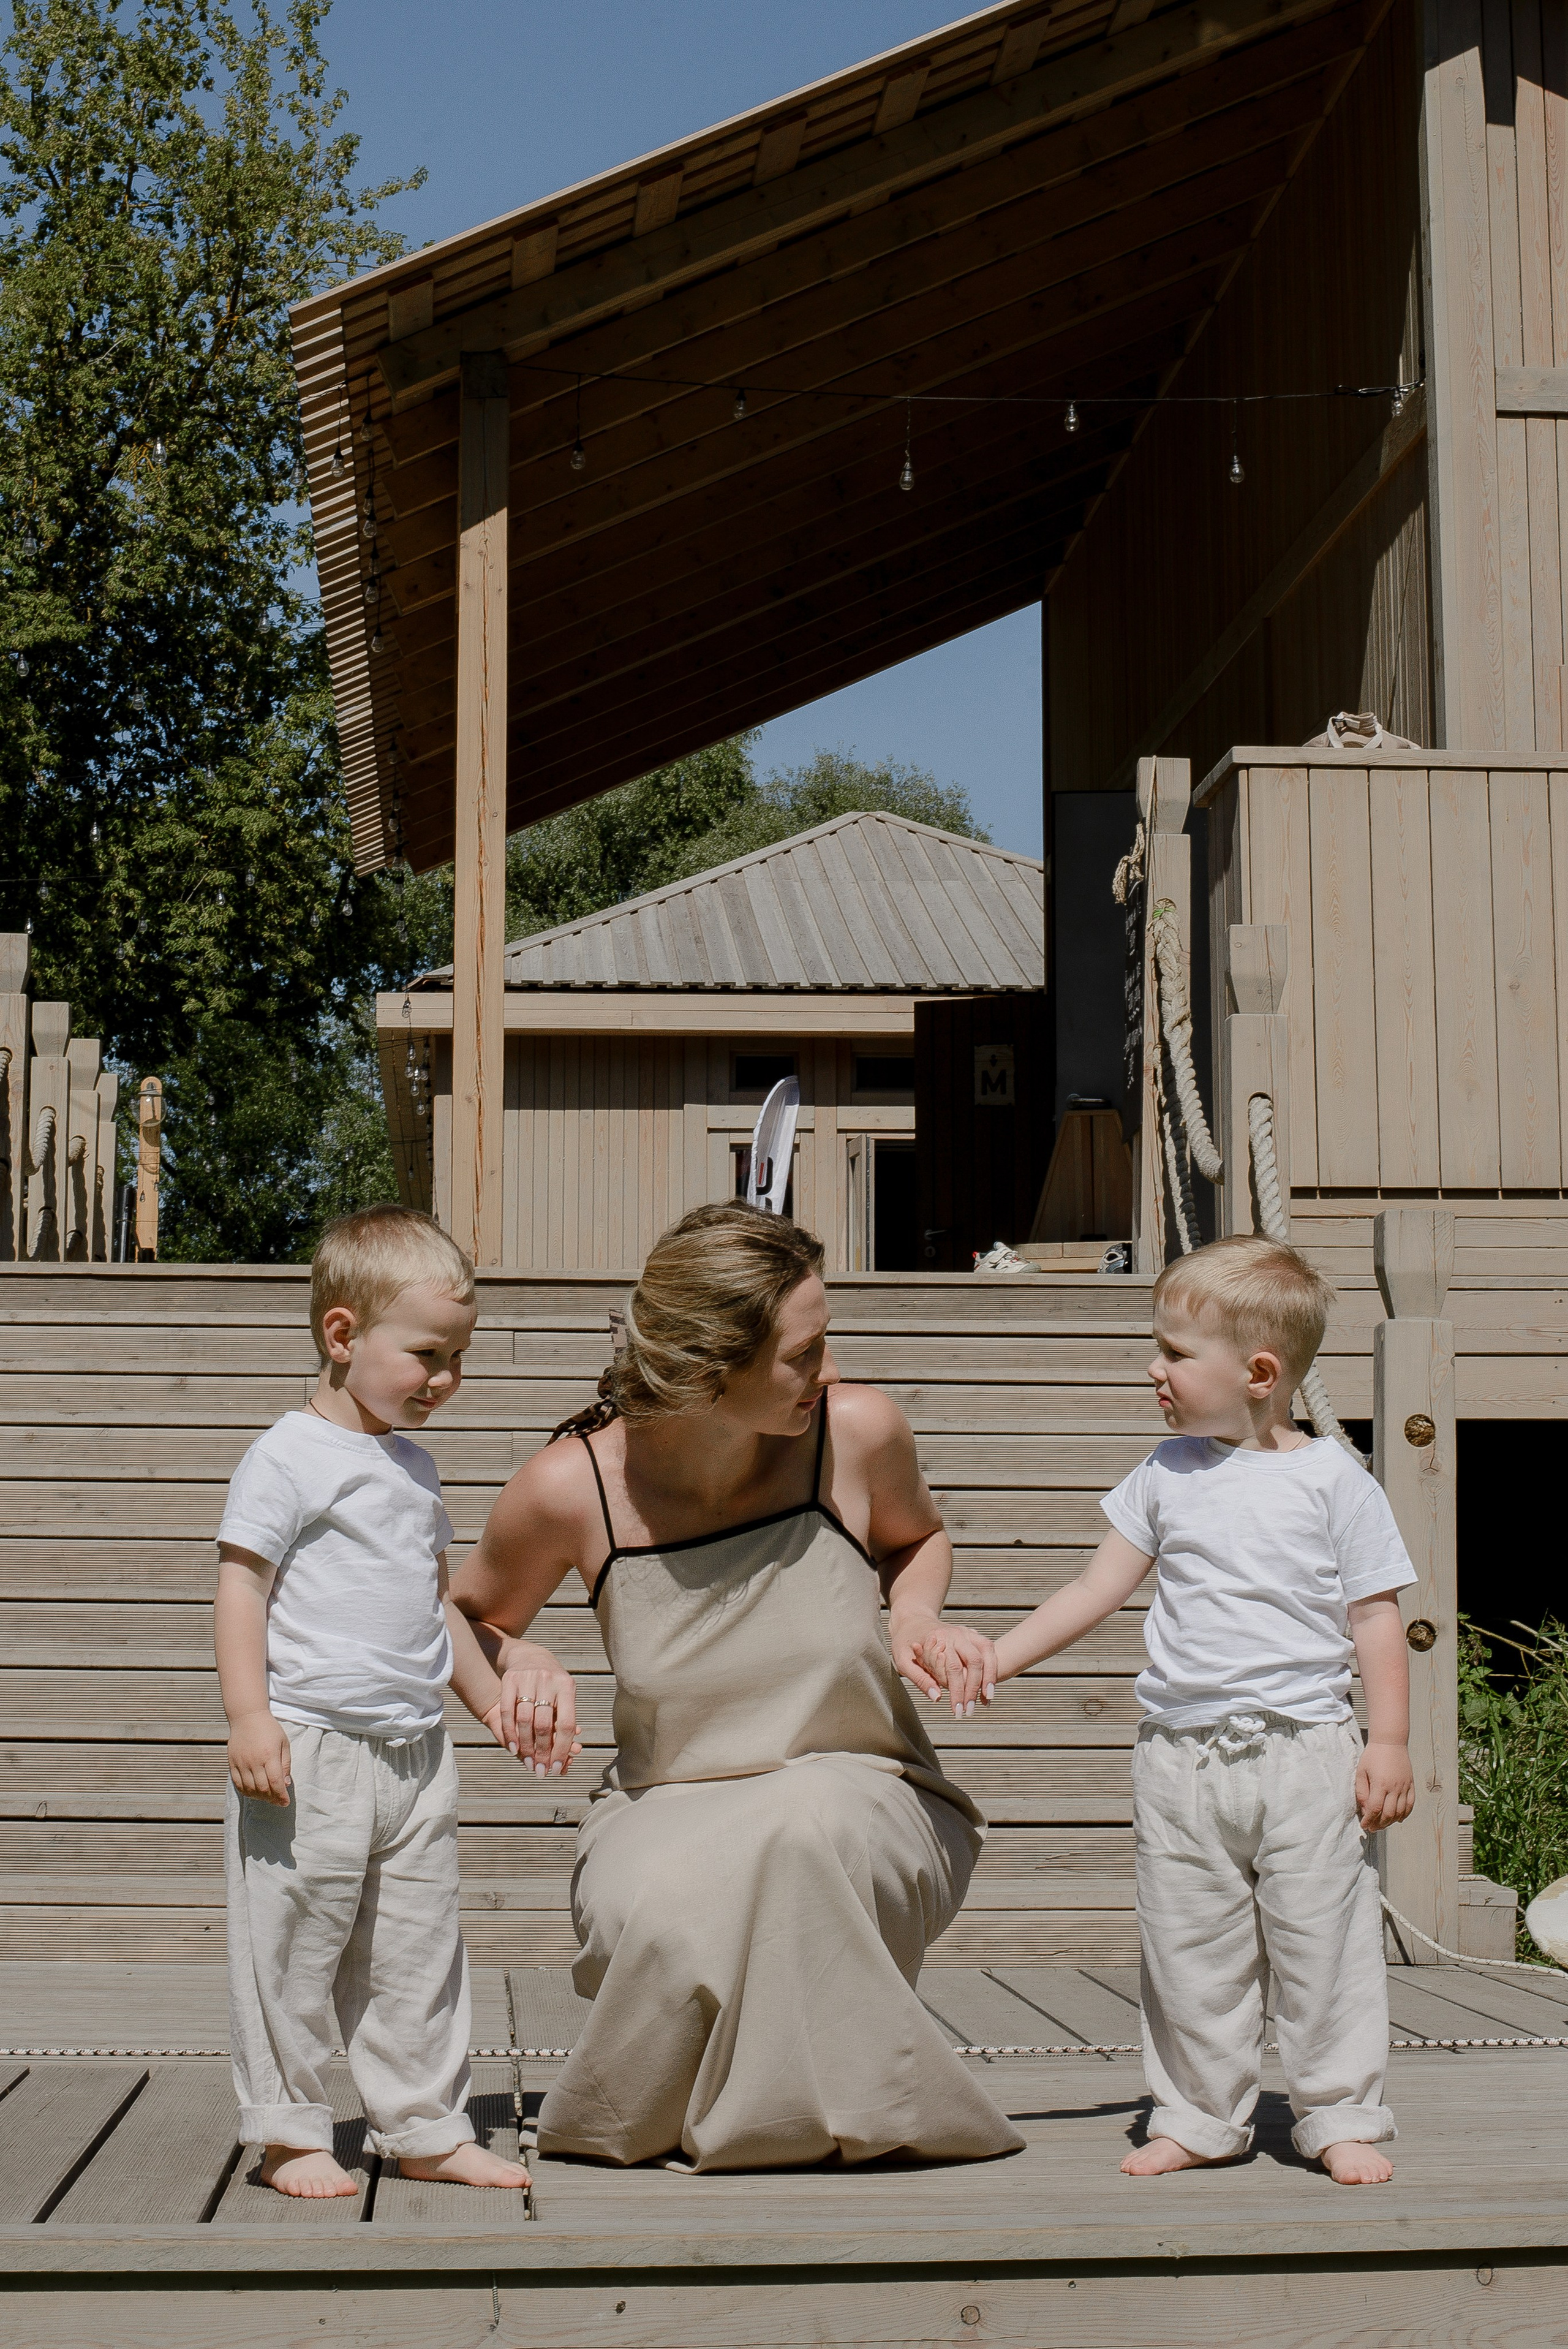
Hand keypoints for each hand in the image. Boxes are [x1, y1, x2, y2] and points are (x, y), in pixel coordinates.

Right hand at [228, 1709, 290, 1805]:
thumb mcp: (283, 1743)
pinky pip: (238, 1784)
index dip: (281, 1796)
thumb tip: (286, 1784)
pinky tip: (254, 1792)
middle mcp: (254, 1761)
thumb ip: (285, 1764)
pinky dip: (246, 1792)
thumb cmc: (269, 1729)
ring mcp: (241, 1763)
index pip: (275, 1782)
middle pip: (262, 1789)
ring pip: (249, 1789)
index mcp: (269, 1755)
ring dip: (260, 1797)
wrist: (247, 1716)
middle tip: (278, 1801)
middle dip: (272, 1799)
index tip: (286, 1802)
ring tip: (267, 1797)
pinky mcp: (232, 1763)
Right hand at [495, 1648, 582, 1776]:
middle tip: (541, 1771)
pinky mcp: (510, 1679)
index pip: (566, 1723)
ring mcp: (528, 1679)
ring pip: (525, 1720)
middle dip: (542, 1752)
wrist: (530, 1656)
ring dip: (526, 1747)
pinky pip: (508, 1711)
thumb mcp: (563, 1695)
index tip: (557, 1767)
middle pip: (544, 1724)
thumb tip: (572, 1751)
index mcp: (567, 1686)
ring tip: (528, 1762)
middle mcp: (548, 1681)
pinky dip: (510, 1733)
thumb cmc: (551, 1684)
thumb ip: (564, 1720)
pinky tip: (513, 1748)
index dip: (562, 1748)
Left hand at [890, 1609, 996, 1716]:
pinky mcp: (972, 1636)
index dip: (957, 1692)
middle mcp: (956, 1634)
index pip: (954, 1669)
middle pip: (975, 1661)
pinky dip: (991, 1670)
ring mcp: (966, 1633)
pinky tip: (987, 1689)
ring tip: (986, 1700)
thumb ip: (920, 1678)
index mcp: (939, 1639)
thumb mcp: (902, 1660)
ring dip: (990, 1677)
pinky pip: (988, 1652)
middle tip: (969, 1710)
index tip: (957, 1711)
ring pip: (987, 1653)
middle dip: (975, 1688)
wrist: (911, 1619)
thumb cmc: (905, 1640)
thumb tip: (937, 1697)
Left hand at [1356, 1739, 1414, 1831]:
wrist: (1390, 1742)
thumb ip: (1362, 1792)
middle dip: (1379, 1825)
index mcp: (1380, 1784)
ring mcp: (1405, 1787)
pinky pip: (1410, 1805)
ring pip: (1400, 1812)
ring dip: (1391, 1822)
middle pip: (1388, 1814)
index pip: (1375, 1810)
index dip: (1369, 1820)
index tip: (1364, 1825)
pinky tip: (1397, 1818)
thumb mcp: (1361, 1772)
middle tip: (1372, 1828)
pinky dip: (1405, 1814)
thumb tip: (1365, 1810)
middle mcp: (1395, 1788)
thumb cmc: (1373, 1755)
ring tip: (1382, 1825)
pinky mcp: (1411, 1785)